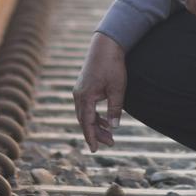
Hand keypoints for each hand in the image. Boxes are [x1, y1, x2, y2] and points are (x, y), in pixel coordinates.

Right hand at [73, 32, 126, 151]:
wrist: (106, 45)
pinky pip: (87, 106)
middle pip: (84, 120)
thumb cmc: (112, 66)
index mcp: (85, 96)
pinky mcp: (84, 86)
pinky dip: (95, 115)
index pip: (87, 122)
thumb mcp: (117, 89)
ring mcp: (80, 90)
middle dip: (95, 133)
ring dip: (96, 125)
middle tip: (110, 143)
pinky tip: (105, 120)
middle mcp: (79, 95)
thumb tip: (114, 127)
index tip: (94, 150)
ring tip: (109, 134)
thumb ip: (115, 108)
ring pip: (85, 114)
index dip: (91, 137)